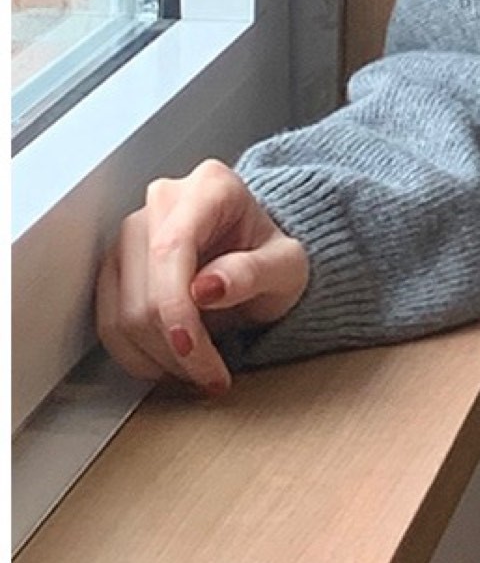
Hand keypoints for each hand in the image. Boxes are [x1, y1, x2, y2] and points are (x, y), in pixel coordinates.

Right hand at [94, 158, 310, 400]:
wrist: (258, 258)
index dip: (174, 307)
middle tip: (212, 375)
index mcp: (210, 187)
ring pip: (121, 313)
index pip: (172, 248)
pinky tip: (172, 365)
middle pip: (144, 289)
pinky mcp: (115, 267)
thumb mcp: (288, 267)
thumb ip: (254, 273)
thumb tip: (206, 289)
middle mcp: (162, 201)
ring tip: (198, 371)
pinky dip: (139, 356)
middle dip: (175, 346)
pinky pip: (109, 323)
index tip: (193, 350)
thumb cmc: (273, 257)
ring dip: (158, 357)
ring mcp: (130, 232)